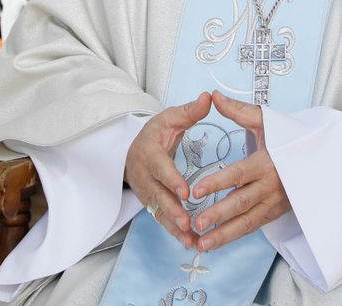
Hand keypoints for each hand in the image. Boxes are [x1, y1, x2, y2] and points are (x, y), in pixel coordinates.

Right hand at [125, 92, 211, 250]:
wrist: (133, 150)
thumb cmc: (155, 133)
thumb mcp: (170, 119)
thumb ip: (190, 111)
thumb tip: (209, 97)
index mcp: (150, 153)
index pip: (161, 168)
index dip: (172, 180)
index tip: (186, 192)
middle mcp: (145, 176)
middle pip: (158, 196)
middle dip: (172, 211)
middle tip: (187, 222)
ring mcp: (147, 193)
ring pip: (160, 212)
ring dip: (175, 228)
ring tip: (192, 240)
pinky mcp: (152, 205)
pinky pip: (163, 220)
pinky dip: (175, 232)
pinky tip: (191, 242)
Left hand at [189, 91, 292, 251]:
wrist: (319, 158)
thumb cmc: (288, 138)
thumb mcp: (266, 122)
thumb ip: (238, 111)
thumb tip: (214, 96)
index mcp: (268, 162)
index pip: (239, 174)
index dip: (217, 183)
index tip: (196, 190)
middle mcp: (271, 186)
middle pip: (241, 202)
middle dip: (218, 215)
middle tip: (196, 222)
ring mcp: (274, 203)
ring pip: (247, 222)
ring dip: (224, 234)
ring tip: (202, 243)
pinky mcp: (274, 213)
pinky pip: (252, 227)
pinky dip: (233, 236)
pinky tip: (215, 242)